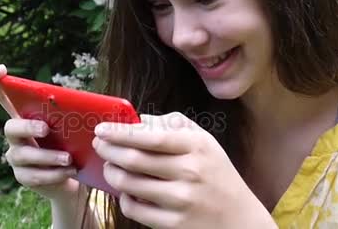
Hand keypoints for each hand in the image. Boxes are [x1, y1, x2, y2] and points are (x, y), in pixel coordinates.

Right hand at [0, 64, 81, 201]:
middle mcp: (16, 136)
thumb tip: (88, 104)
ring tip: (68, 158)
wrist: (71, 177)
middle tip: (46, 129)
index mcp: (26, 117)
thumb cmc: (71, 144)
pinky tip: (70, 171)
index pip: (5, 98)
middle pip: (11, 127)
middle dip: (28, 127)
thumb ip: (70, 116)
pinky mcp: (22, 176)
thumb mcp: (71, 128)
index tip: (0, 69)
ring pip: (24, 155)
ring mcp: (16, 156)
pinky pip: (34, 176)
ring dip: (47, 156)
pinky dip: (54, 174)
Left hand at [92, 112, 274, 228]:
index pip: (150, 136)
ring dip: (112, 173)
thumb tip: (138, 120)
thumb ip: (173, 125)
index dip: (120, 132)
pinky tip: (126, 191)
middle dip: (108, 151)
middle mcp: (189, 172)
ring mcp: (181, 200)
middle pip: (134, 159)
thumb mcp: (205, 142)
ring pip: (129, 184)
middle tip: (99, 145)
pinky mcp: (174, 224)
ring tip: (109, 167)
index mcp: (196, 147)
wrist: (239, 220)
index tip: (101, 129)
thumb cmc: (216, 174)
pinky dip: (124, 198)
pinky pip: (134, 209)